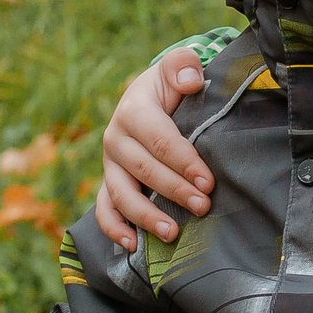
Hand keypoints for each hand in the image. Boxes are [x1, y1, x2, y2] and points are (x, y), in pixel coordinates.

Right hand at [95, 48, 213, 249]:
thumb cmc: (170, 86)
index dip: (184, 163)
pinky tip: (133, 246)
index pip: (161, 141)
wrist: (149, 98)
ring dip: (146, 216)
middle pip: (144, 170)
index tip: (208, 182)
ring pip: (121, 195)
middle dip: (174, 190)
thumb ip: (182, 66)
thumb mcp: (177, 67)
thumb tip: (191, 80)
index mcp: (133, 110)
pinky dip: (114, 228)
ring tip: (173, 233)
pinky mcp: (109, 182)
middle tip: (203, 206)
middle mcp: (115, 139)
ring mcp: (110, 165)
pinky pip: (104, 209)